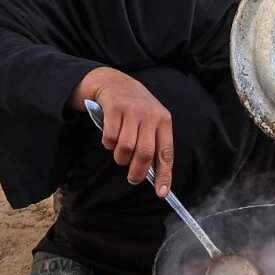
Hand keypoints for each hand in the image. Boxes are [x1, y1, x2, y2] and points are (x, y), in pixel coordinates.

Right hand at [72, 68, 174, 196]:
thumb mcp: (150, 120)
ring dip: (120, 158)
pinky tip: (109, 138)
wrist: (114, 81)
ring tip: (119, 154)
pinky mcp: (114, 108)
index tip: (161, 193)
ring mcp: (132, 110)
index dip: (165, 175)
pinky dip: (108, 144)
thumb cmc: (134, 108)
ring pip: (126, 148)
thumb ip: (153, 143)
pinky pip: (110, 138)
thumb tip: (154, 176)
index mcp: (164, 120)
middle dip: (137, 172)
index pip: (166, 153)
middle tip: (132, 179)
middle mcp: (150, 115)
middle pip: (145, 153)